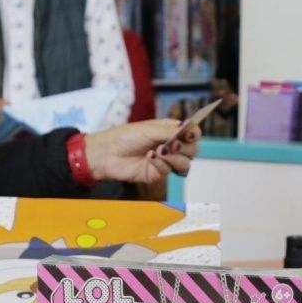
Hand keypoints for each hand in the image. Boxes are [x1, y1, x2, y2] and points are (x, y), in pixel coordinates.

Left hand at [83, 119, 201, 184]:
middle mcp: (170, 145)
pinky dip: (161, 164)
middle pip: (191, 150)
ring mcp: (165, 161)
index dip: (194, 134)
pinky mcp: (157, 173)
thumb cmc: (126, 136)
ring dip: (174, 157)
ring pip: (184, 163)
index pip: (191, 133)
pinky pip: (168, 171)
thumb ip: (172, 131)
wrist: (107, 154)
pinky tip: (149, 158)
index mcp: (169, 130)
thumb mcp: (150, 129)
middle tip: (174, 145)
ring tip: (159, 152)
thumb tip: (191, 129)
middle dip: (185, 148)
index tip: (190, 135)